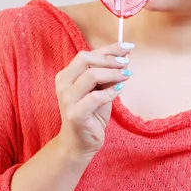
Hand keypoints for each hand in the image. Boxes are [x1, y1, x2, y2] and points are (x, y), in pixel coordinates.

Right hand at [54, 43, 132, 159]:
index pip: (87, 54)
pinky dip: (110, 92)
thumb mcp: (101, 90)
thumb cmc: (91, 115)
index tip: (127, 46)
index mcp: (67, 75)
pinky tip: (120, 90)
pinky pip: (95, 97)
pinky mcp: (75, 114)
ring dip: (112, 73)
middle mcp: (63, 84)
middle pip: (85, 59)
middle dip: (109, 58)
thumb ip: (108, 74)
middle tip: (126, 62)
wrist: (79, 143)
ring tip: (127, 75)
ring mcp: (67, 99)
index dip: (109, 49)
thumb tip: (125, 56)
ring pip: (90, 75)